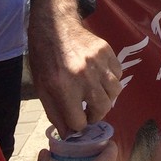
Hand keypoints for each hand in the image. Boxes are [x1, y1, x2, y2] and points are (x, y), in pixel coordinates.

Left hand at [28, 0, 122, 136]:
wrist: (55, 27)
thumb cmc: (45, 60)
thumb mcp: (42, 90)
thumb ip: (56, 113)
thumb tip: (70, 133)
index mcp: (63, 88)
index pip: (79, 122)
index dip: (78, 125)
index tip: (77, 121)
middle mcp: (84, 76)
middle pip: (102, 108)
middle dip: (95, 116)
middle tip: (89, 113)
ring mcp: (99, 63)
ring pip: (115, 92)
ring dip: (106, 98)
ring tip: (97, 95)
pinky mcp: (108, 51)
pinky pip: (118, 74)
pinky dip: (111, 80)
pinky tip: (101, 78)